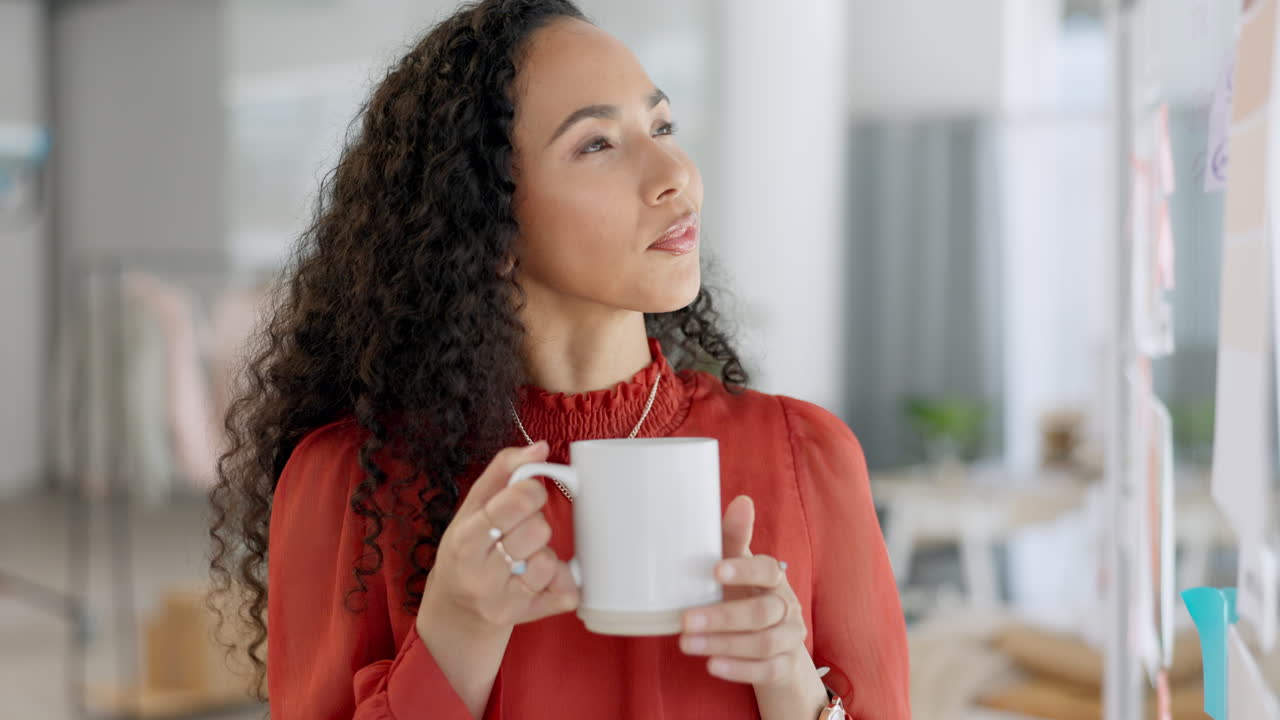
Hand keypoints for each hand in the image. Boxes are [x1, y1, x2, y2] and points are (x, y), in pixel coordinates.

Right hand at [418, 441, 580, 637]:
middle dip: (535, 524)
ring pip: (551, 562)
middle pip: (538, 531)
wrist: (455, 609)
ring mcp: (502, 602)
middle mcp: (479, 575)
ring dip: (543, 554)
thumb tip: (541, 448)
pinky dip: (562, 582)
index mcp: (464, 540)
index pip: (516, 502)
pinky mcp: (525, 618)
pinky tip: (540, 580)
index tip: (527, 495)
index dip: (531, 492)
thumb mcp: (472, 507)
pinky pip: (565, 594)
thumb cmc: (466, 550)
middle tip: (519, 532)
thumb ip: (502, 470)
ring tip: (522, 558)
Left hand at [678, 495, 808, 688]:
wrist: (776, 648)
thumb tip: (741, 500)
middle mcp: (787, 606)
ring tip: (687, 644)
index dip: (743, 570)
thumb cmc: (747, 598)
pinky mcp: (785, 666)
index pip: (766, 569)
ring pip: (763, 643)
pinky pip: (766, 670)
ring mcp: (790, 638)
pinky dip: (738, 669)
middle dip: (722, 617)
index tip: (714, 571)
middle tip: (684, 620)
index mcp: (774, 578)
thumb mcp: (738, 569)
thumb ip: (734, 539)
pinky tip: (712, 665)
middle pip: (761, 612)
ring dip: (723, 644)